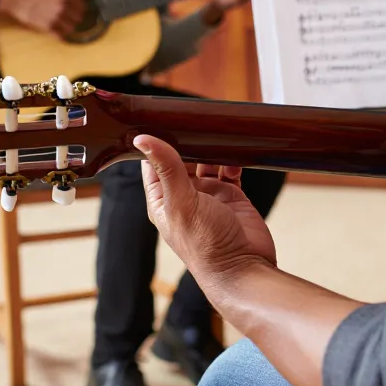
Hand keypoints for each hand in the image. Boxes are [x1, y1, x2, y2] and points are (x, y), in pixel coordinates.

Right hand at [0, 0, 88, 37]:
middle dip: (77, 16)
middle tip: (72, 16)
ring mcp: (56, 17)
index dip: (80, 6)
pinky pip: (61, 35)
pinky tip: (61, 33)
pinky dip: (62, 35)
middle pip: (79, 16)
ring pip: (72, 27)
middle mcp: (62, 6)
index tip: (78, 7)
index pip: (82, 4)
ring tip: (66, 24)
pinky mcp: (48, 27)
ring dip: (70, 26)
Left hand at [134, 134, 275, 297]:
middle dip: (184, 141)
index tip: (155, 119)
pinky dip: (232, 159)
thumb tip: (142, 139)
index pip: (151, 165)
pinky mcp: (232, 196)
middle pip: (180, 160)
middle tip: (189, 117)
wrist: (243, 268)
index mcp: (162, 200)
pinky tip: (234, 149)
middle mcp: (184, 197)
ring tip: (214, 130)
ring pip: (206, 162)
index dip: (152, 145)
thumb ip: (166, 167)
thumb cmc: (205, 244)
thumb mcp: (181, 202)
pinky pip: (230, 170)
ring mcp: (209, 196)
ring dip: (209, 148)